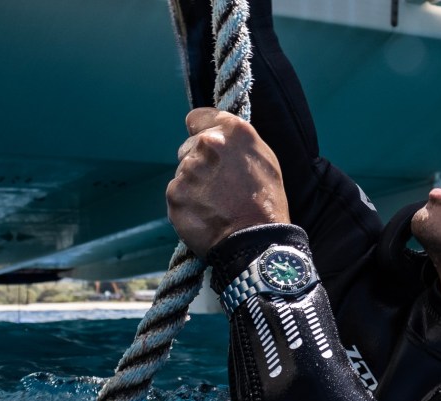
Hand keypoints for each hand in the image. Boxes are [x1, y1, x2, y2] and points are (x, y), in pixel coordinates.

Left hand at [166, 108, 289, 257]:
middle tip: (219, 185)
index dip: (201, 131)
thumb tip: (216, 135)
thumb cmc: (266, 204)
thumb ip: (237, 143)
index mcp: (233, 131)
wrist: (255, 242)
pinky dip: (187, 203)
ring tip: (216, 203)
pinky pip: (177, 193)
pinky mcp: (175, 193)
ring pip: (183, 172)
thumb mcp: (264, 161)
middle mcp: (208, 144)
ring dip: (194, 184)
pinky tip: (205, 214)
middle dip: (200, 162)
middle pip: (188, 146)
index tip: (206, 146)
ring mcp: (188, 169)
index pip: (197, 117)